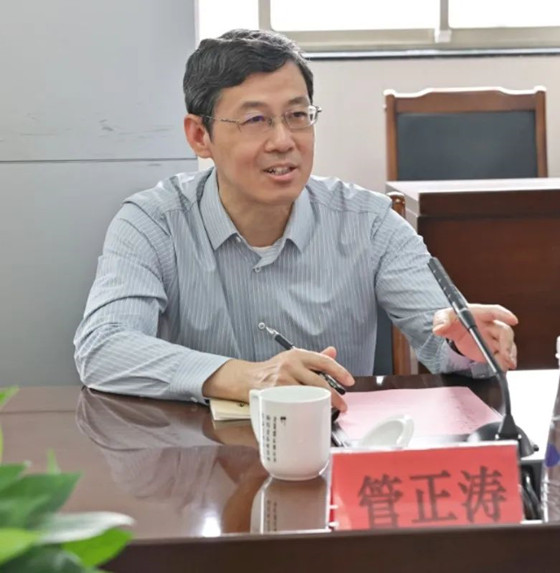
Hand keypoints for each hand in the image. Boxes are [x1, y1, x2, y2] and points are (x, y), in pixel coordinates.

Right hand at [202, 346, 353, 411]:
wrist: (247, 377)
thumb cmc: (273, 369)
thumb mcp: (293, 358)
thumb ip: (314, 357)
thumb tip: (333, 351)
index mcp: (297, 355)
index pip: (323, 361)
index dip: (339, 371)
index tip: (350, 381)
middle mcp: (290, 366)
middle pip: (318, 382)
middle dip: (334, 396)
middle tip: (343, 405)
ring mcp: (281, 381)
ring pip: (308, 395)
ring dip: (321, 405)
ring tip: (329, 411)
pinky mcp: (274, 395)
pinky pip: (295, 404)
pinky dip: (306, 410)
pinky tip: (312, 414)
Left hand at [432, 304, 517, 370]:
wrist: (452, 330)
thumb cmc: (451, 319)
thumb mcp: (443, 317)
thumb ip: (441, 320)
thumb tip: (439, 328)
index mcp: (479, 313)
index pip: (494, 311)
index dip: (504, 315)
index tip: (513, 320)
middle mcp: (490, 325)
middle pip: (504, 331)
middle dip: (507, 342)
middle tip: (505, 354)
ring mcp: (492, 338)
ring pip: (507, 345)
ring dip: (509, 354)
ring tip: (507, 364)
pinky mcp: (492, 349)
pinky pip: (502, 356)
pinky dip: (504, 362)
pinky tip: (503, 368)